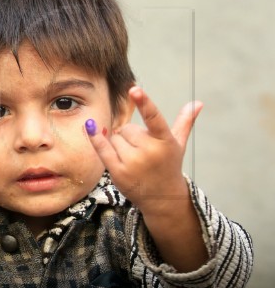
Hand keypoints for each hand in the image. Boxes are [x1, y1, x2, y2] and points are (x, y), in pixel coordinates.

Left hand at [87, 86, 202, 216]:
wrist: (162, 198)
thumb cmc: (168, 165)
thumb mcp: (177, 144)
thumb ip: (184, 122)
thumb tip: (197, 103)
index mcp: (165, 141)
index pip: (153, 118)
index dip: (144, 102)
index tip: (134, 89)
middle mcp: (149, 151)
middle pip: (127, 128)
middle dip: (130, 136)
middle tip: (142, 151)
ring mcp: (133, 163)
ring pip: (114, 137)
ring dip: (119, 144)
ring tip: (133, 159)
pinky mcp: (118, 172)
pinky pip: (102, 149)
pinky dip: (96, 138)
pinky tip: (89, 126)